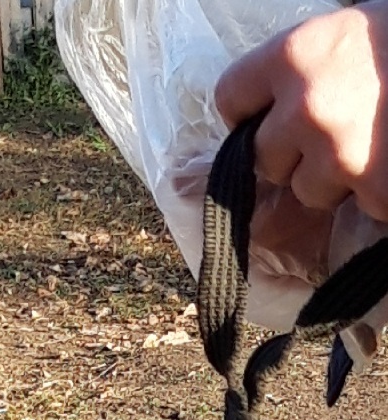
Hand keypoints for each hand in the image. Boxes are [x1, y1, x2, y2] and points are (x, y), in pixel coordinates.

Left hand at [216, 2, 387, 224]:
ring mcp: (339, 154)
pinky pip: (359, 205)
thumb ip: (309, 67)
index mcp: (298, 53)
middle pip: (263, 156)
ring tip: (376, 143)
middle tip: (336, 131)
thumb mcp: (355, 29)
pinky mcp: (374, 189)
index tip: (265, 116)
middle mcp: (307, 105)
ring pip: (306, 191)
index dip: (248, 111)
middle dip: (293, 153)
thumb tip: (272, 111)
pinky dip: (379, 192)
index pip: (231, 96)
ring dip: (335, 178)